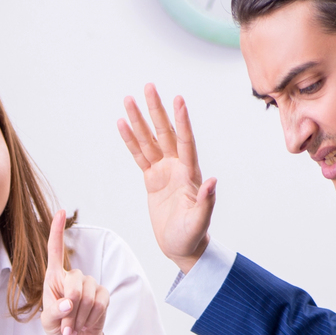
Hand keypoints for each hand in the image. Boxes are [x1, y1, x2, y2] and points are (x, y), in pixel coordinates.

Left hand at [40, 211, 107, 334]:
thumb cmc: (58, 327)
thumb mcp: (48, 322)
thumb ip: (54, 313)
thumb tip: (68, 304)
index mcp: (54, 277)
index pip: (55, 250)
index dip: (57, 231)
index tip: (61, 212)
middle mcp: (73, 276)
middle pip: (75, 282)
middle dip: (71, 307)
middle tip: (66, 326)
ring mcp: (90, 284)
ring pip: (88, 296)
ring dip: (80, 317)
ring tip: (73, 327)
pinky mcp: (102, 294)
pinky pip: (99, 303)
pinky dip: (91, 318)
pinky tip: (86, 323)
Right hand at [117, 84, 216, 273]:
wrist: (183, 247)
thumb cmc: (193, 236)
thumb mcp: (200, 222)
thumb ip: (207, 201)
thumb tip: (213, 180)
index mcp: (190, 174)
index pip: (185, 142)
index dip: (182, 121)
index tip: (178, 99)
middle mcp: (178, 167)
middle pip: (165, 133)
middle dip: (156, 110)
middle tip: (148, 87)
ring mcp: (164, 171)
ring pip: (149, 140)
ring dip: (139, 120)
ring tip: (128, 99)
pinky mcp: (152, 179)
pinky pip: (139, 156)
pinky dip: (131, 140)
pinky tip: (123, 124)